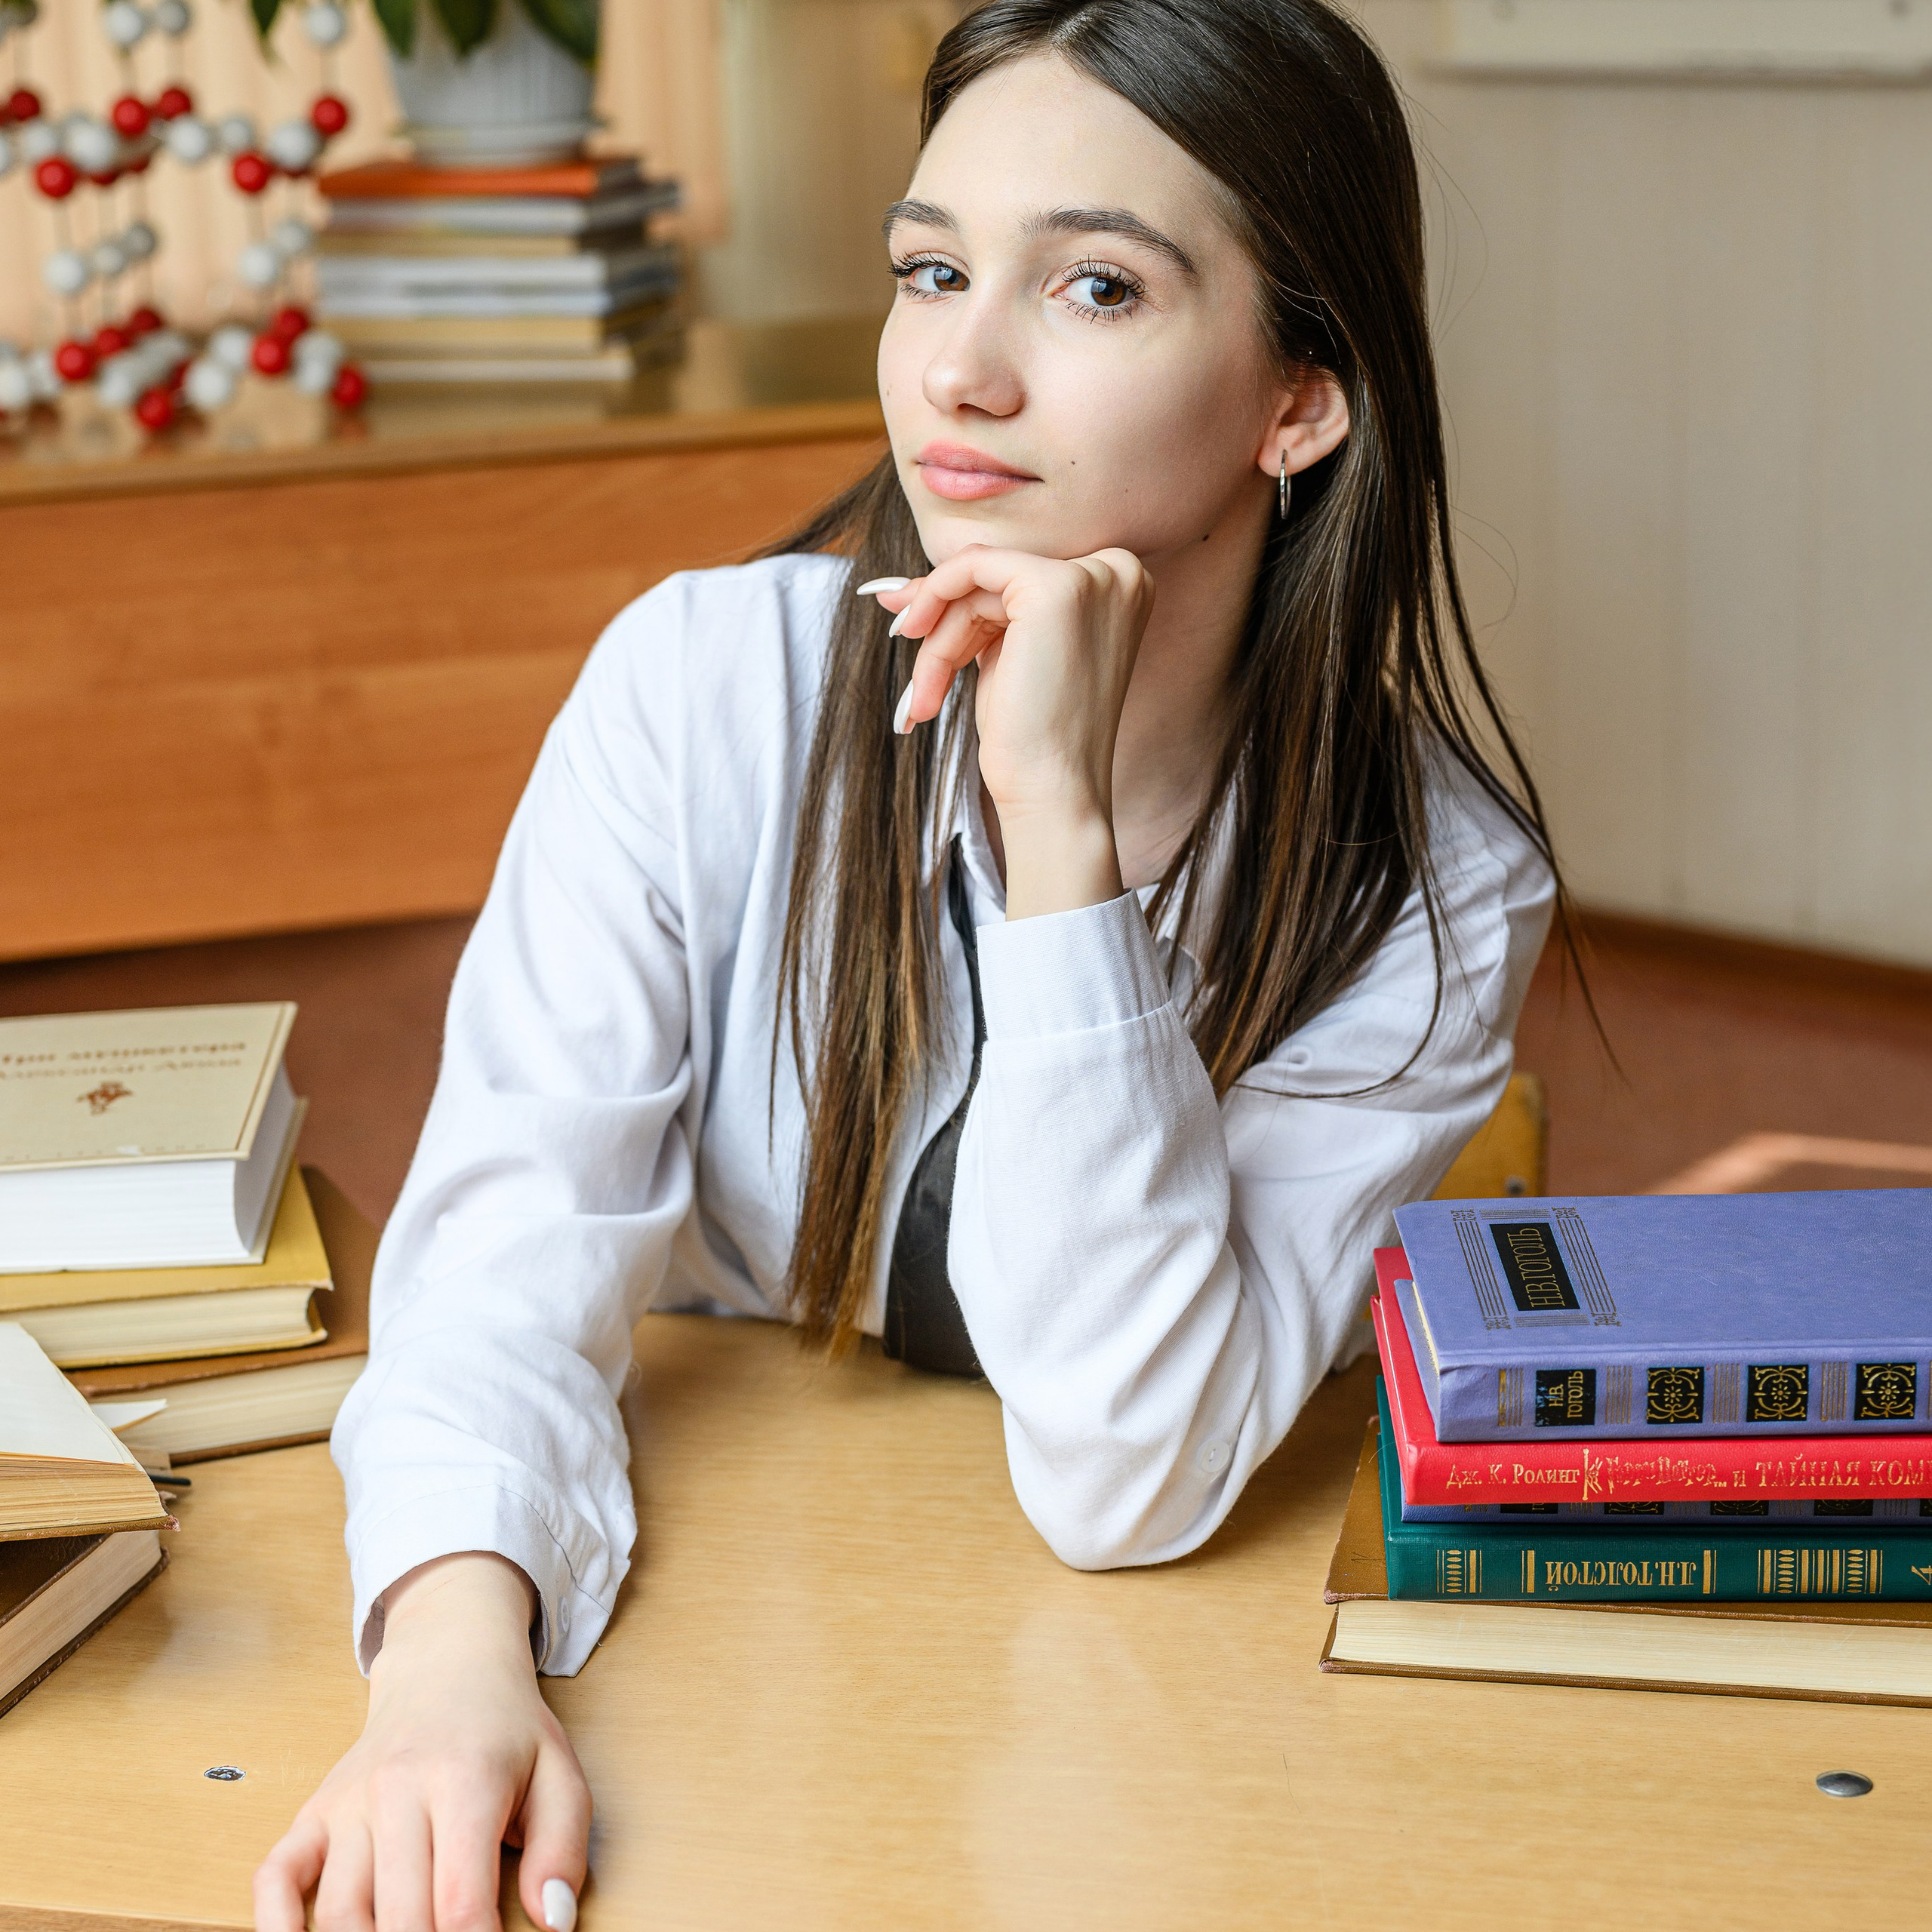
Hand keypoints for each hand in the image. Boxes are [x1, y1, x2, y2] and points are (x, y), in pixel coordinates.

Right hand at [254, 1553, 589, 1931]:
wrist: (449, 1665)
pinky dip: (275, 1924)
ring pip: (340, 1911)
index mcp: (466, 1781)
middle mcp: (398, 1790)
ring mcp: (349, 1802)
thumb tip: (553, 1922)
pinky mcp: (314, 1813)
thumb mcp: (560, 1776)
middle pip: (400, 1917)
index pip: (461, 1902)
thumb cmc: (506, 1731)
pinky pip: (275, 1876)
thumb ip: (562, 1851)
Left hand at [863, 545, 1153, 917]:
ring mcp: (1092, 578)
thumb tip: (895, 591)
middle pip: (1001, 580)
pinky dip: (934, 599)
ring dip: (939, 641)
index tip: (914, 626)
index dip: (963, 601)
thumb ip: (974, 612)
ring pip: (980, 583)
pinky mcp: (1054, 589)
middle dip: (944, 623)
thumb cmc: (1035, 740)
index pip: (1023, 579)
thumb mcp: (1009, 658)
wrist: (1054, 792)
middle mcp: (1120, 573)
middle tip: (918, 676)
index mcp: (1122, 588)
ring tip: (926, 697)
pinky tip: (919, 646)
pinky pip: (973, 567)